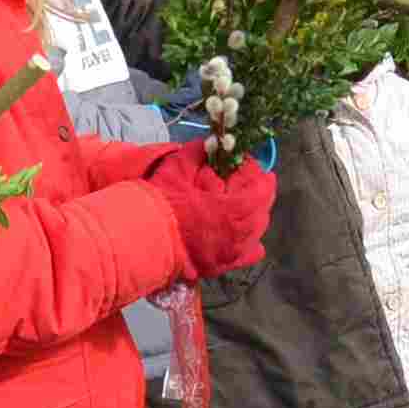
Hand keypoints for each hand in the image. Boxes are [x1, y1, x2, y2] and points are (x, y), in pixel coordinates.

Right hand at [152, 148, 279, 279]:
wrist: (145, 240)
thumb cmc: (164, 202)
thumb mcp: (179, 167)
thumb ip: (199, 151)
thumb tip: (211, 142)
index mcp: (236, 207)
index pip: (261, 184)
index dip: (252, 169)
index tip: (240, 161)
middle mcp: (243, 231)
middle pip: (263, 205)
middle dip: (253, 188)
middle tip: (235, 179)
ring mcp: (236, 250)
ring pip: (258, 227)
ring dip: (252, 211)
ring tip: (234, 202)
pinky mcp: (226, 264)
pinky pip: (250, 252)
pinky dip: (250, 240)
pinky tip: (239, 231)